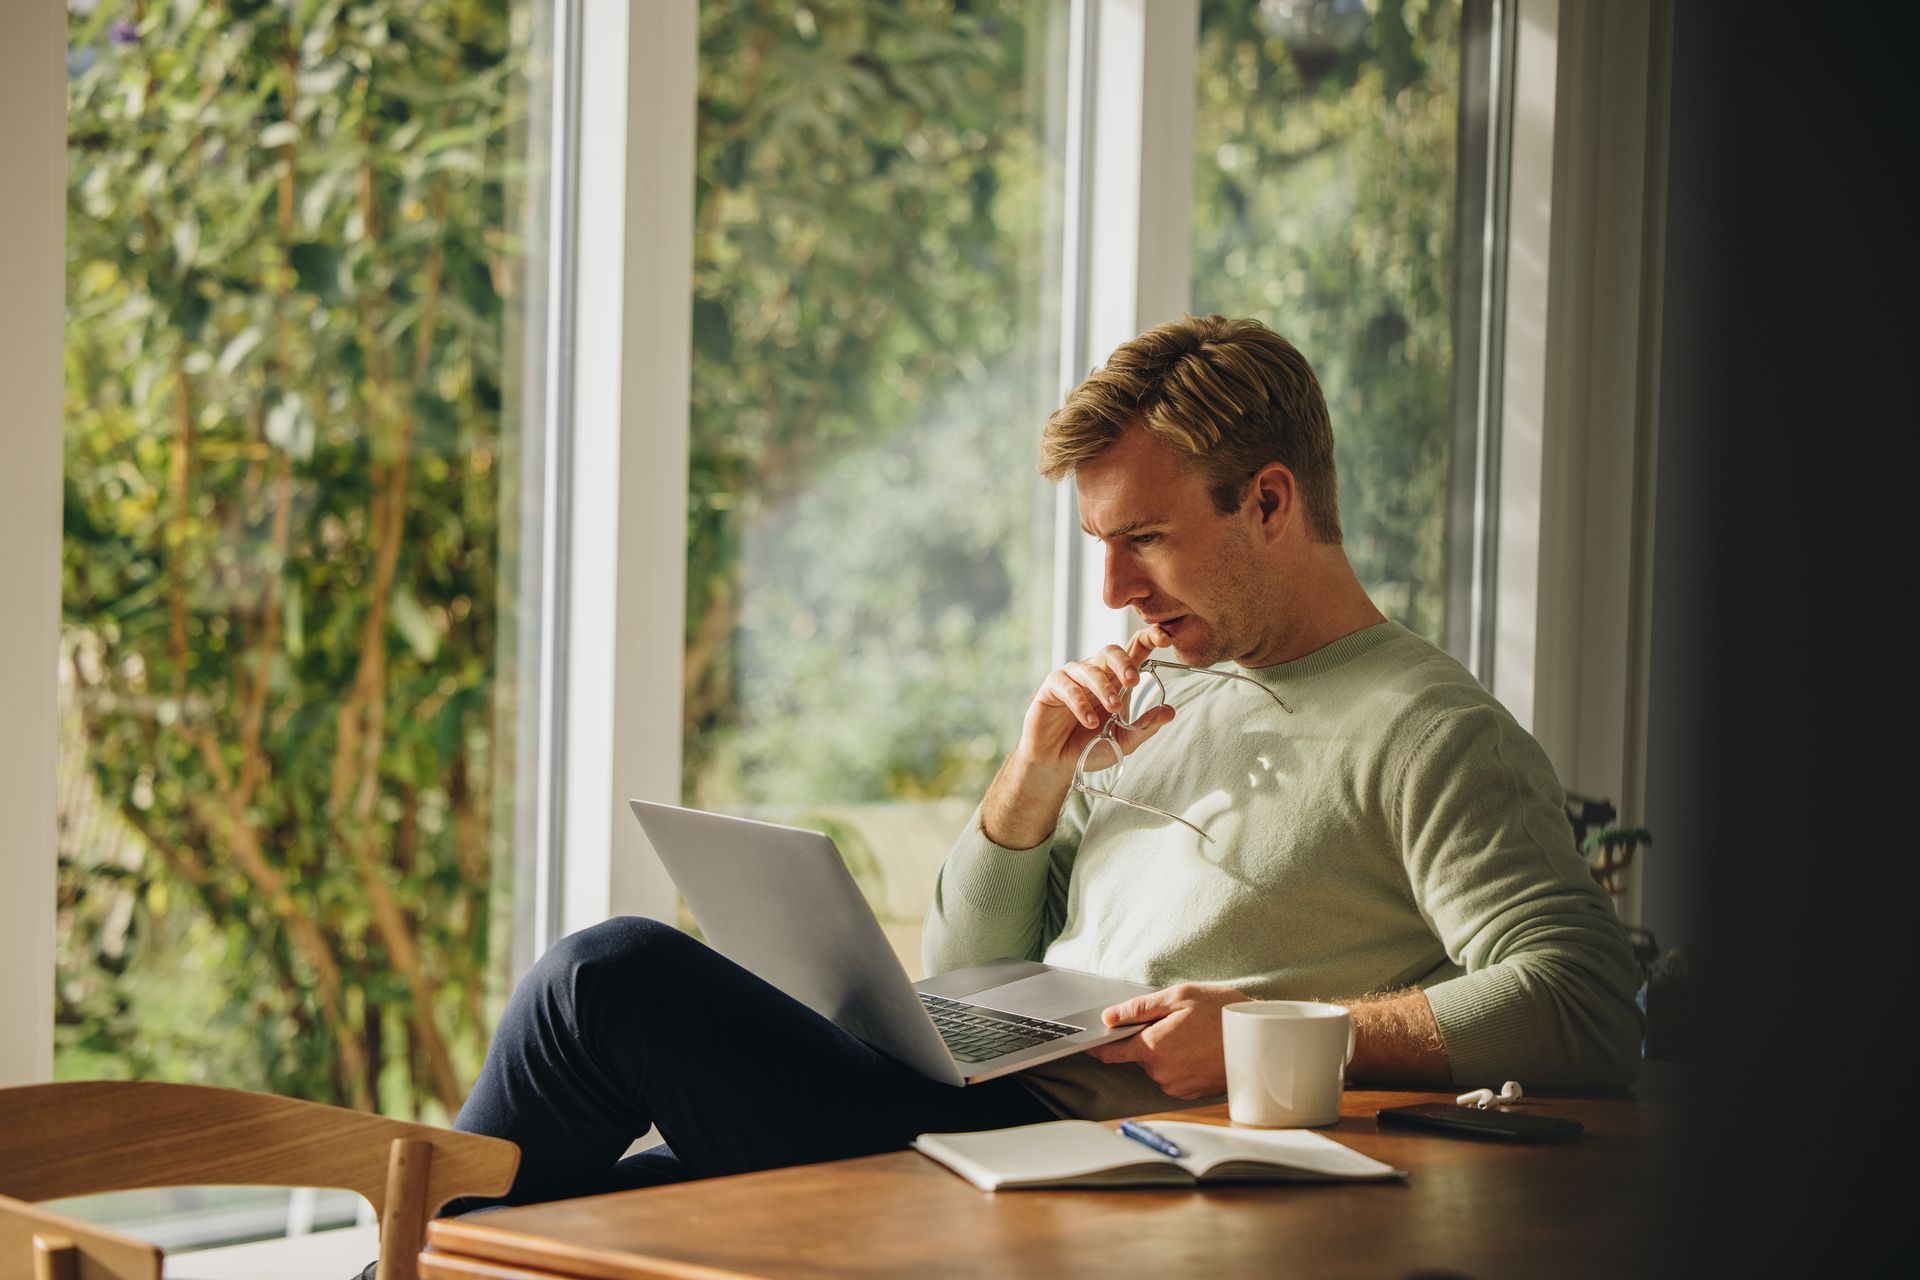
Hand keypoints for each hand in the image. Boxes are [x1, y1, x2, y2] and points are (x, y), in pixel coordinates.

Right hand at [1021, 625, 1175, 770]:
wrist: (1059, 764)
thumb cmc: (1092, 746)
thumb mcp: (1124, 740)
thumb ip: (1145, 726)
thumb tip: (1169, 711)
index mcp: (1117, 679)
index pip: (1135, 649)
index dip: (1150, 638)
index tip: (1164, 638)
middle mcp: (1096, 673)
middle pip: (1111, 651)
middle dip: (1124, 662)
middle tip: (1133, 681)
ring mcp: (1073, 678)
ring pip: (1090, 669)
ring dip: (1104, 689)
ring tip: (1113, 709)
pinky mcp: (1052, 687)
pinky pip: (1067, 687)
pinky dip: (1080, 704)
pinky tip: (1091, 721)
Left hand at [1083, 983, 1248, 1099]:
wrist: (1259, 1039)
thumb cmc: (1222, 1013)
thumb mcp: (1179, 997)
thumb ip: (1139, 1008)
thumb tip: (1109, 1017)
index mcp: (1153, 1047)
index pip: (1112, 1052)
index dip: (1099, 1045)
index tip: (1090, 1041)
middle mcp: (1161, 1072)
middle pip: (1139, 1055)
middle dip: (1149, 1038)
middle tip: (1175, 1021)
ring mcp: (1177, 1086)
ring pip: (1158, 1065)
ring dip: (1167, 1051)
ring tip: (1194, 1035)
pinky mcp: (1191, 1093)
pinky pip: (1174, 1076)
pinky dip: (1181, 1063)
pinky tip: (1200, 1049)